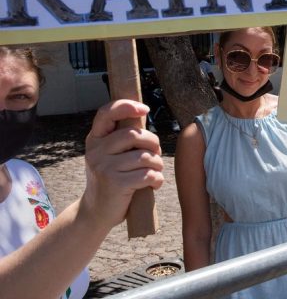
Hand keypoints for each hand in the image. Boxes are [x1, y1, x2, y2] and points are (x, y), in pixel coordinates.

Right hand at [82, 100, 164, 227]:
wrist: (96, 212)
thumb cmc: (112, 179)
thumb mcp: (110, 155)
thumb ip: (121, 138)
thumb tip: (142, 113)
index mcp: (95, 139)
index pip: (106, 113)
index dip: (126, 106)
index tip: (144, 109)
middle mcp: (96, 151)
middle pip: (134, 135)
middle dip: (153, 144)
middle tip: (155, 155)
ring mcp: (104, 167)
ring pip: (145, 156)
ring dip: (157, 164)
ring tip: (155, 171)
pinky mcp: (115, 184)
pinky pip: (148, 174)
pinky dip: (157, 179)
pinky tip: (153, 185)